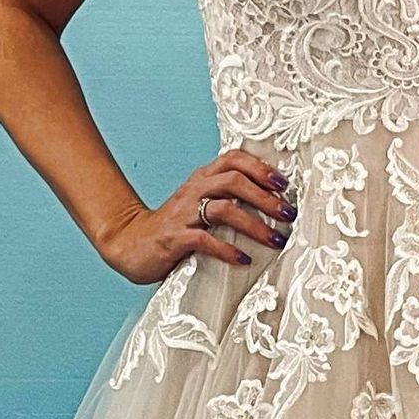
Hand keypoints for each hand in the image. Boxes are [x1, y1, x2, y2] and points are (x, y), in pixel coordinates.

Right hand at [100, 145, 295, 283]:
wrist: (129, 244)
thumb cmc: (175, 227)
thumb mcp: (200, 205)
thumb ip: (227, 199)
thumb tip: (272, 204)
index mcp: (202, 179)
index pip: (233, 159)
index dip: (261, 168)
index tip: (284, 184)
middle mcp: (194, 190)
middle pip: (234, 181)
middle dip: (266, 197)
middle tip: (288, 214)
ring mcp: (183, 214)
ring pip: (224, 209)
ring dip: (255, 225)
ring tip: (276, 240)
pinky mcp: (175, 239)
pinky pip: (205, 240)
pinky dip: (228, 250)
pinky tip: (244, 260)